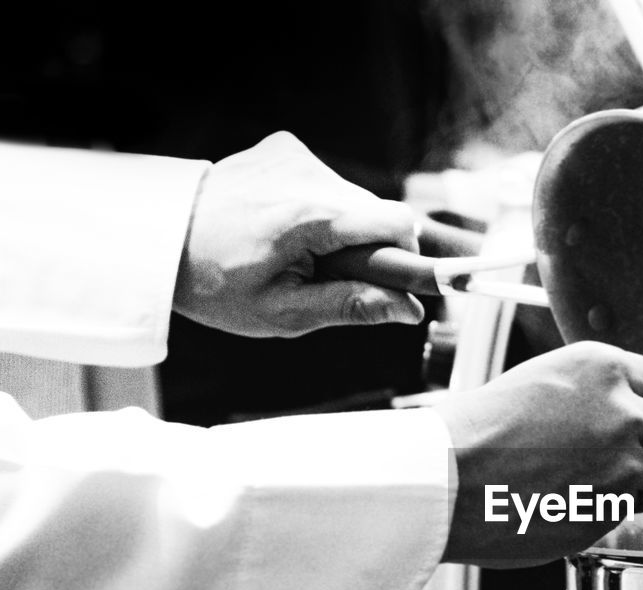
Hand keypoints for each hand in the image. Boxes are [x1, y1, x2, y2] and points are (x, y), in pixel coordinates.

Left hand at [173, 132, 424, 336]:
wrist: (156, 240)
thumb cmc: (216, 284)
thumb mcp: (285, 313)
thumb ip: (352, 306)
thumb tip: (409, 311)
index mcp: (310, 215)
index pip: (399, 222)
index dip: (405, 255)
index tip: (391, 281)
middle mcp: (306, 173)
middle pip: (376, 212)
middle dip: (366, 247)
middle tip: (324, 275)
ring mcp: (292, 154)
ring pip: (352, 199)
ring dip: (340, 228)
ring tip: (296, 252)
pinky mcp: (282, 147)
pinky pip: (325, 181)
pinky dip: (317, 207)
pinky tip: (283, 226)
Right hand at [433, 342, 642, 566]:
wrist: (443, 479)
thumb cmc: (477, 431)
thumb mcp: (543, 382)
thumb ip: (595, 395)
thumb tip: (629, 413)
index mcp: (602, 368)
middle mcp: (622, 414)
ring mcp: (623, 468)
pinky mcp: (611, 514)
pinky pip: (639, 510)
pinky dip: (625, 508)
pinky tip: (588, 501)